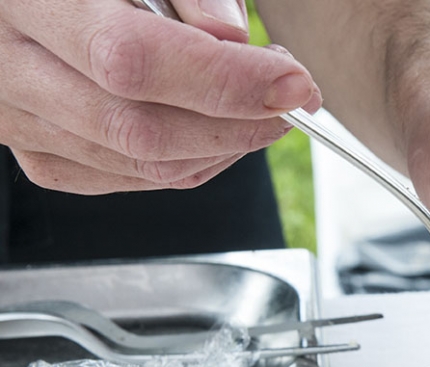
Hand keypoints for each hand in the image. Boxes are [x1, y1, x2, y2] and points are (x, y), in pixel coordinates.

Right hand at [0, 0, 319, 193]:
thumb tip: (234, 40)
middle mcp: (8, 69)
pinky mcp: (39, 156)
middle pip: (141, 129)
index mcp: (23, 0)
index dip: (225, 81)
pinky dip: (192, 161)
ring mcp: (19, 122)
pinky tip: (218, 129)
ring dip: (224, 145)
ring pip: (143, 163)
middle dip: (239, 123)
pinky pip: (130, 177)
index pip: (131, 59)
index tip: (293, 82)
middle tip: (290, 96)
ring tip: (260, 104)